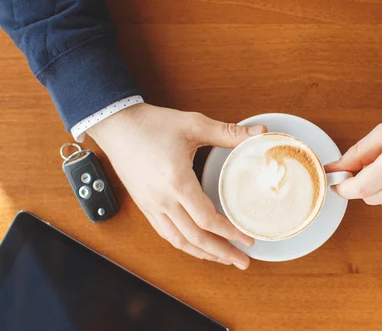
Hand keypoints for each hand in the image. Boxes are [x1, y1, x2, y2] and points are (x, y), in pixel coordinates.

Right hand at [88, 103, 265, 268]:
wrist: (116, 125)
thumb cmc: (152, 124)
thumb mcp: (194, 124)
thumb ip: (229, 133)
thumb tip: (260, 133)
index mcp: (177, 182)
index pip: (207, 219)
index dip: (230, 233)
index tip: (248, 239)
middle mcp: (162, 200)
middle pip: (195, 238)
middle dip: (222, 253)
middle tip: (243, 262)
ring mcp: (151, 205)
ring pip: (179, 241)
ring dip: (203, 253)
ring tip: (224, 259)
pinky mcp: (145, 205)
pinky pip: (166, 233)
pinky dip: (184, 244)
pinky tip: (197, 246)